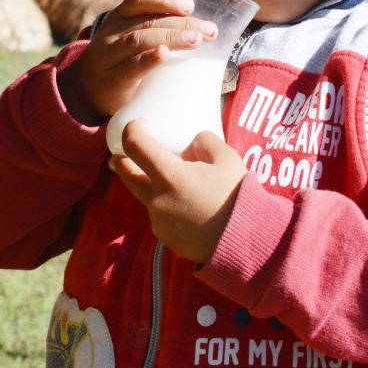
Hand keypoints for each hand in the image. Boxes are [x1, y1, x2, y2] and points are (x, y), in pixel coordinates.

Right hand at [57, 0, 216, 123]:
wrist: (87, 92)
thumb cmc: (122, 61)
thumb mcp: (133, 38)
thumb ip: (158, 29)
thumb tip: (204, 28)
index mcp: (120, 17)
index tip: (190, 6)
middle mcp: (112, 32)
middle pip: (148, 22)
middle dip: (182, 24)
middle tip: (209, 30)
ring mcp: (109, 56)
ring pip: (140, 40)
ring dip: (172, 38)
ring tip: (197, 40)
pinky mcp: (112, 80)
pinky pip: (130, 67)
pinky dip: (148, 59)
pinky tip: (164, 54)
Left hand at [109, 120, 246, 263]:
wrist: (246, 241)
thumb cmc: (238, 196)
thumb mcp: (227, 158)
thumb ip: (205, 142)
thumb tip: (192, 144)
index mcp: (169, 175)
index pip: (135, 145)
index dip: (132, 130)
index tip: (141, 125)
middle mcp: (156, 199)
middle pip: (126, 176)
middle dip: (121, 162)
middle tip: (120, 155)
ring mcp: (159, 222)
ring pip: (147, 198)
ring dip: (151, 186)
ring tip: (174, 182)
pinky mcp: (166, 238)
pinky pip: (161, 216)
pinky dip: (167, 206)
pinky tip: (187, 207)